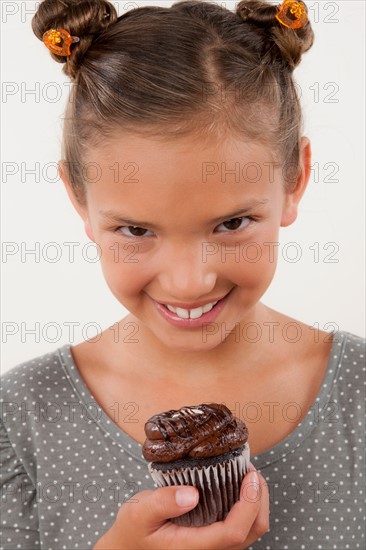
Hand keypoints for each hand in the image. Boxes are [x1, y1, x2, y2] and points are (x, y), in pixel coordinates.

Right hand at [93, 463, 268, 549]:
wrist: (128, 547)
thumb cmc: (133, 530)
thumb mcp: (140, 512)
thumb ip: (163, 502)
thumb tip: (193, 493)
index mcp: (195, 548)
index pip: (234, 532)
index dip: (249, 503)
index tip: (250, 475)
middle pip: (252, 531)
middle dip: (260, 498)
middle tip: (251, 468)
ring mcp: (214, 548)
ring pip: (251, 530)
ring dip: (256, 501)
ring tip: (247, 473)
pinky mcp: (214, 542)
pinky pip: (242, 526)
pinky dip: (247, 505)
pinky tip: (237, 485)